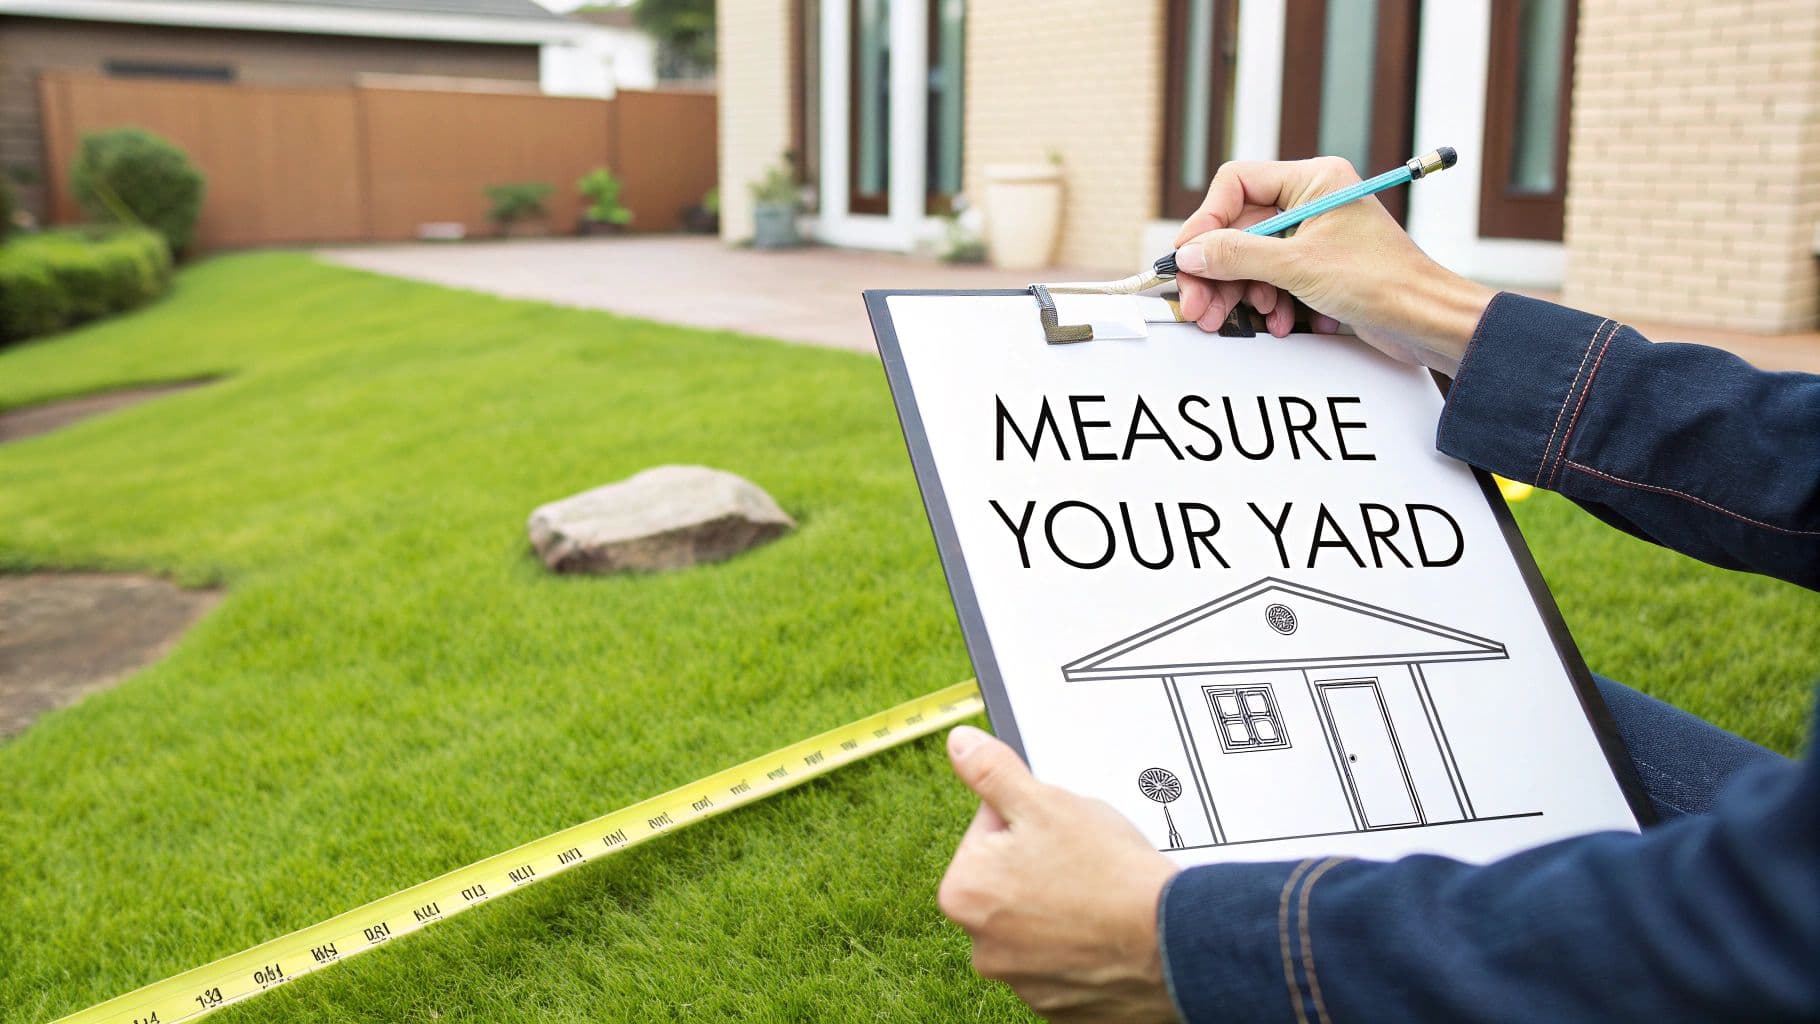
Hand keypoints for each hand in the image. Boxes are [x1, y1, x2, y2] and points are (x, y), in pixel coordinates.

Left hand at [938, 725, 1181, 1022]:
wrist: (1171, 944)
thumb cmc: (1109, 875)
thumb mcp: (1045, 802)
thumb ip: (992, 771)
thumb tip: (960, 744)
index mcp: (963, 893)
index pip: (989, 832)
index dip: (1029, 820)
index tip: (1060, 831)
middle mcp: (982, 947)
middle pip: (1010, 880)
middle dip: (1042, 865)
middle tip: (1084, 861)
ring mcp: (1021, 980)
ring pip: (1039, 921)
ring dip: (1061, 906)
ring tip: (1099, 895)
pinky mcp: (1058, 1004)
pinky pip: (1064, 961)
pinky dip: (1082, 945)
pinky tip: (1106, 928)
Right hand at [1172, 157, 1495, 374]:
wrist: (1427, 321)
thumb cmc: (1384, 282)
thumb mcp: (1299, 267)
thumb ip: (1238, 256)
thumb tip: (1190, 254)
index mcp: (1313, 181)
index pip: (1236, 185)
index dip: (1206, 222)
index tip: (1187, 258)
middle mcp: (1311, 202)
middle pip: (1238, 229)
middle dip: (1218, 271)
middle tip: (1198, 305)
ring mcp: (1314, 236)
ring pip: (1252, 259)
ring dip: (1242, 293)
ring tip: (1242, 320)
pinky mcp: (1318, 268)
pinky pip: (1274, 280)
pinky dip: (1270, 304)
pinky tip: (1280, 323)